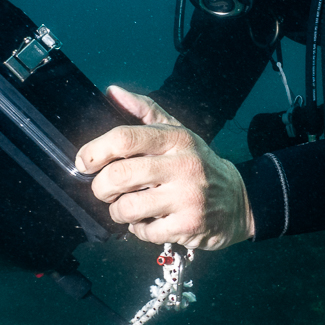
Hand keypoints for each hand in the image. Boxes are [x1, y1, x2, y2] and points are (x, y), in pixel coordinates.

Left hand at [76, 86, 254, 249]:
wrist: (238, 201)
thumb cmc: (198, 165)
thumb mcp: (177, 132)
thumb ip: (144, 111)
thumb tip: (112, 92)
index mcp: (176, 139)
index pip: (125, 138)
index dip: (95, 150)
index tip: (85, 162)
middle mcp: (183, 166)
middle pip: (120, 175)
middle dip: (101, 187)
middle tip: (104, 190)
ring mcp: (187, 198)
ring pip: (128, 207)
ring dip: (117, 211)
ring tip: (126, 208)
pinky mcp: (189, 225)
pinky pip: (144, 231)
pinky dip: (138, 229)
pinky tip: (148, 222)